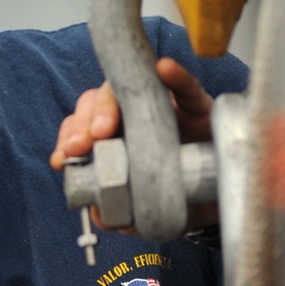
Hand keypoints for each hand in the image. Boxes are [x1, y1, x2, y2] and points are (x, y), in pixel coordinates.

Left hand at [50, 59, 216, 230]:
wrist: (221, 199)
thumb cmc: (176, 196)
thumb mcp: (144, 214)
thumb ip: (119, 215)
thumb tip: (99, 216)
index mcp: (116, 139)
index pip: (85, 127)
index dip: (70, 137)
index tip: (63, 158)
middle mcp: (135, 116)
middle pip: (102, 101)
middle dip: (84, 121)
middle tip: (81, 146)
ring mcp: (164, 106)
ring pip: (133, 87)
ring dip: (111, 102)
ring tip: (103, 127)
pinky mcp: (197, 105)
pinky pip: (186, 87)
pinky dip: (175, 76)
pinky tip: (164, 69)